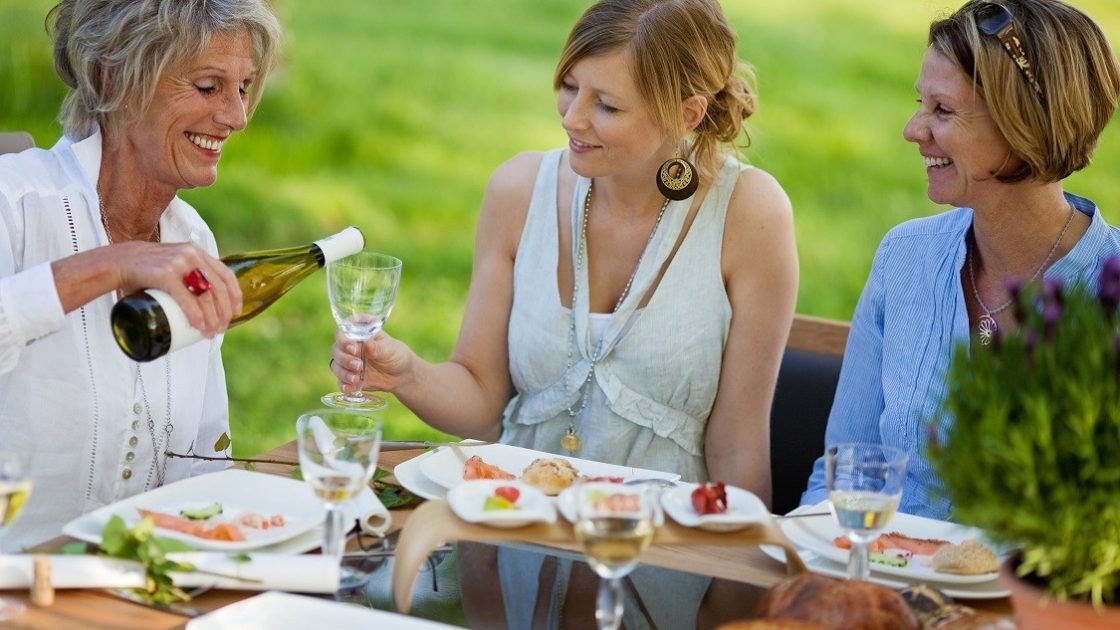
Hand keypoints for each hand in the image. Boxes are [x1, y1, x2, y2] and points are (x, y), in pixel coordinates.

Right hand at [112, 241, 241, 336]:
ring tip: (210, 332)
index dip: (234, 295)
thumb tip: (204, 303)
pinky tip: (200, 326)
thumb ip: (187, 275)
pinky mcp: (165, 274)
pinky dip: (196, 314)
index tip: (235, 313)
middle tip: (220, 329)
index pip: (225, 275)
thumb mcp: (173, 265)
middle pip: (218, 288)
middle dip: (223, 312)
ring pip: (205, 295)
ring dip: (212, 318)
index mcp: (197, 252)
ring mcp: (179, 263)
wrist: (118, 261)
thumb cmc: (147, 270)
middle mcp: (192, 255)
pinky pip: (186, 298)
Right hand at [330, 329, 412, 394]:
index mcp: (359, 333)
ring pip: (336, 366)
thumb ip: (378, 347)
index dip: (344, 340)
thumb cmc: (396, 354)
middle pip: (337, 349)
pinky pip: (341, 381)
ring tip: (356, 378)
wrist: (401, 375)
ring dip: (344, 372)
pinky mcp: (349, 377)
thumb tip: (367, 344)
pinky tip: (351, 388)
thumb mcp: (390, 349)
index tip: (353, 347)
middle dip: (345, 358)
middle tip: (358, 365)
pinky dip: (344, 385)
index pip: (344, 332)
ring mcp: (348, 362)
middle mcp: (350, 346)